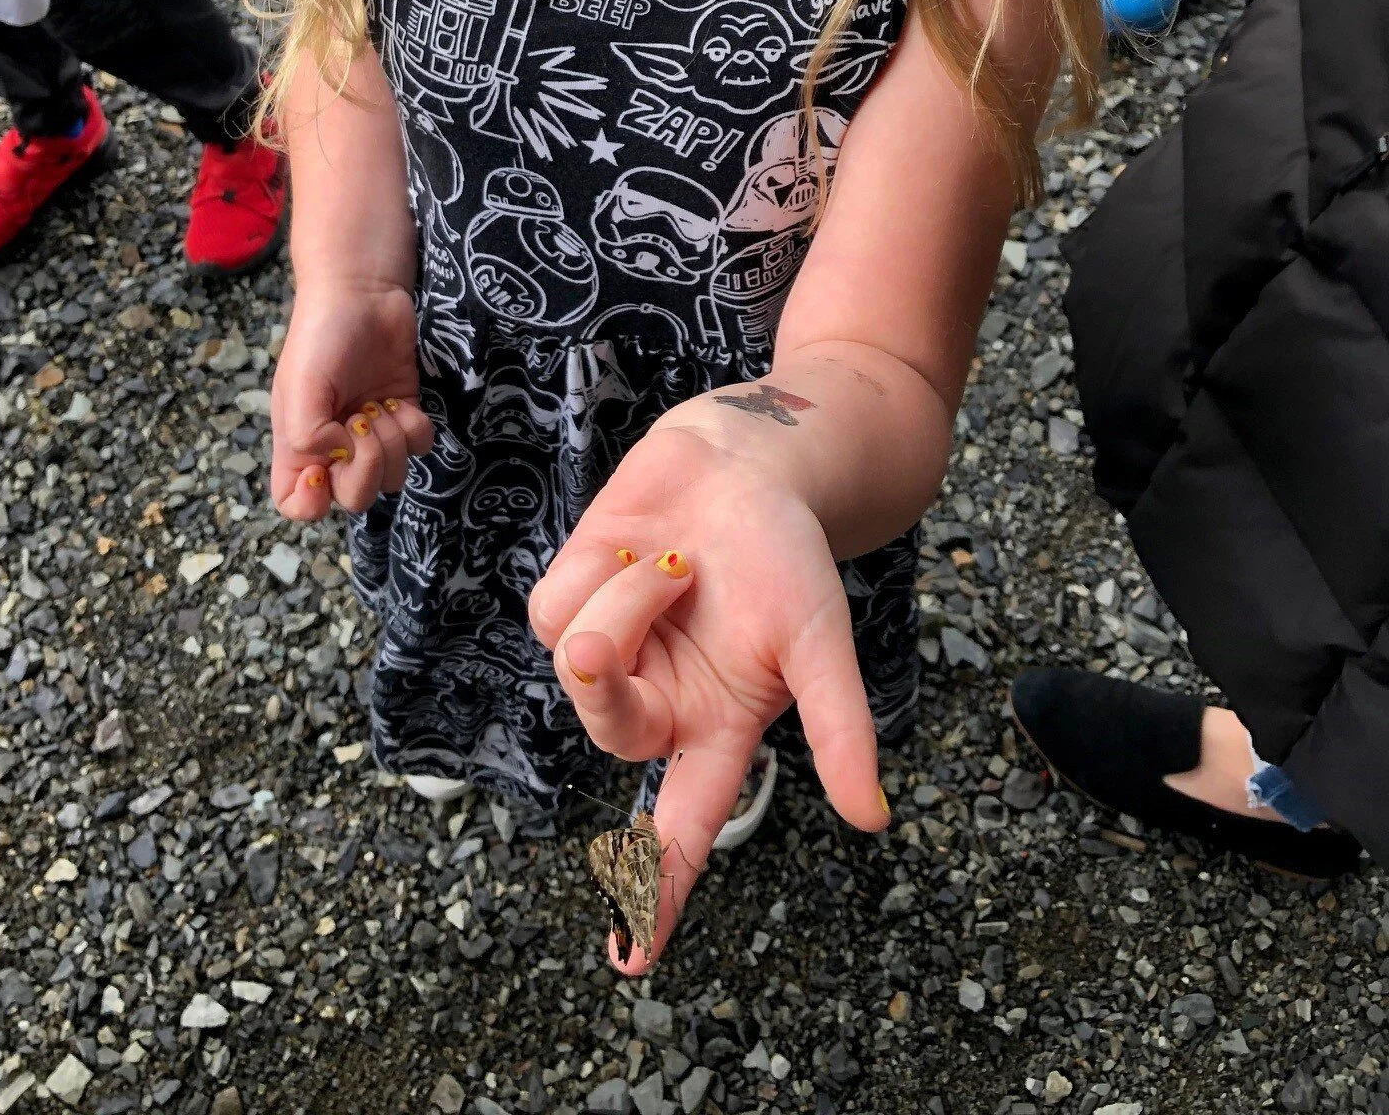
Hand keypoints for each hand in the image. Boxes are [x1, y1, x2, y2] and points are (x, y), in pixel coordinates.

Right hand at [269, 280, 431, 520]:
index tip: (322, 470)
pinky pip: (420, 448)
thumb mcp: (300, 386)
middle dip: (365, 468)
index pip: (295, 506)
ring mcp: (372, 434)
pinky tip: (399, 402)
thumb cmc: (321, 336)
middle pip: (353, 499)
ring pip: (392, 478)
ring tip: (378, 406)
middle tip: (361, 423)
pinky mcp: (404, 415)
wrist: (363, 294)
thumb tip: (341, 457)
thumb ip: (309, 437)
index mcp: (298, 447)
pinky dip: (414, 429)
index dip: (311, 502)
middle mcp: (334, 448)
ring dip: (391, 444)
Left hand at [529, 423, 889, 972]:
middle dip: (614, 675)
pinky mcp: (568, 600)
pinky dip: (598, 569)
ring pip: (577, 657)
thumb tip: (872, 819)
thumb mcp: (821, 639)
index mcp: (716, 728)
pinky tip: (638, 545)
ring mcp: (609, 653)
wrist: (744, 462)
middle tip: (655, 599)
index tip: (628, 962)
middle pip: (608, 730)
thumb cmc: (789, 554)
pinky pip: (553, 609)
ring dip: (632, 593)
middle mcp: (657, 702)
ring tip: (679, 559)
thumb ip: (839, 726)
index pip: (681, 831)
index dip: (656, 897)